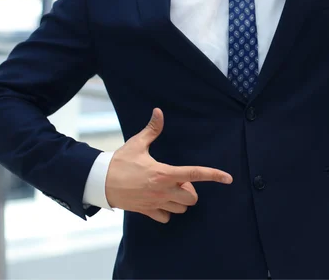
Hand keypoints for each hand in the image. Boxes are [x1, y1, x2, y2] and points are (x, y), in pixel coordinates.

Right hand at [105, 108, 232, 222]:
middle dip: (191, 190)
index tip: (228, 178)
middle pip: (192, 198)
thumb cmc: (120, 162)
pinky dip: (168, 212)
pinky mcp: (147, 212)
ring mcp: (156, 203)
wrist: (100, 182)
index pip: (195, 174)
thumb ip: (152, 129)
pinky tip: (160, 202)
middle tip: (179, 181)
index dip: (214, 175)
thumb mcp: (137, 144)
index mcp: (164, 173)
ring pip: (181, 208)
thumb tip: (158, 112)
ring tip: (169, 190)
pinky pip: (167, 218)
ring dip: (180, 201)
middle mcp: (163, 190)